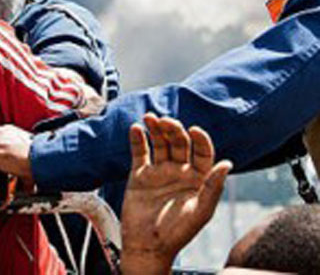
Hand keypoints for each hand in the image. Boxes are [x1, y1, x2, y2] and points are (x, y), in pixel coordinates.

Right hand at [120, 114, 231, 274]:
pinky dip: (137, 140)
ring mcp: (159, 172)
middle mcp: (180, 172)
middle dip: (173, 130)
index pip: (202, 152)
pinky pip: (139, 152)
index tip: (194, 130)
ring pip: (159, 144)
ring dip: (155, 129)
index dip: (200, 139)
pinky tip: (137, 129)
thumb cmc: (178, 233)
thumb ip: (213, 187)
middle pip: (179, 143)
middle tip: (166, 121)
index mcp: (199, 179)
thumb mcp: (200, 211)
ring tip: (150, 118)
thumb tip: (227, 163)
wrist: (147, 246)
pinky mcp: (140, 174)